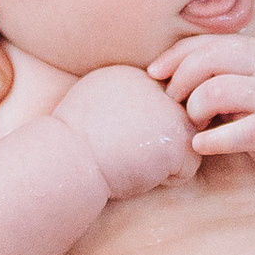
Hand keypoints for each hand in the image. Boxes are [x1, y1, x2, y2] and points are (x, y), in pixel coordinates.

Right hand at [56, 63, 203, 197]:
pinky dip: (166, 179)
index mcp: (131, 75)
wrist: (67, 163)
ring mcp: (170, 110)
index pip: (153, 107)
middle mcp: (156, 85)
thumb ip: (120, 101)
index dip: (135, 132)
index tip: (108, 139)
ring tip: (130, 158)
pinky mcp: (179, 138)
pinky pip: (187, 167)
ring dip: (161, 158)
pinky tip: (139, 171)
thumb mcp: (90, 107)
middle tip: (120, 150)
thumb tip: (142, 116)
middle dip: (152, 143)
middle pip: (171, 122)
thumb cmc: (72, 147)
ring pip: (183, 142)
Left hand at [151, 29, 254, 171]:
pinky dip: (211, 140)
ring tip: (194, 123)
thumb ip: (227, 65)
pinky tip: (201, 145)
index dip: (173, 57)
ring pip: (215, 91)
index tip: (154, 74)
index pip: (206, 43)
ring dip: (194, 109)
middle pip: (206, 60)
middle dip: (180, 82)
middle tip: (175, 103)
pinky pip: (236, 132)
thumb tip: (171, 66)